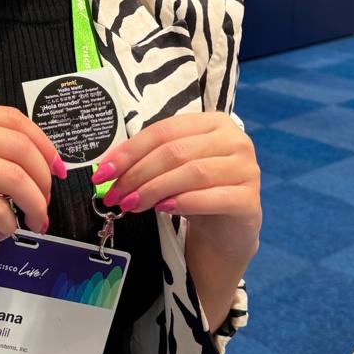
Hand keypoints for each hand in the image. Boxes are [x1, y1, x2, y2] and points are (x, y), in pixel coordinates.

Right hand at [0, 106, 66, 284]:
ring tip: (32, 221)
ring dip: (33, 205)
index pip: (11, 118)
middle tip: (45, 203)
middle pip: (17, 146)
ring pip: (13, 177)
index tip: (57, 169)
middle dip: (42, 179)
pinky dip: (8, 224)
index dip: (43, 143)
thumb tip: (45, 160)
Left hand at [91, 113, 260, 246]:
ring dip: (154, 189)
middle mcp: (235, 140)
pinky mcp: (251, 200)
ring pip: (192, 173)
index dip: (130, 151)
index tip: (103, 172)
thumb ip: (146, 161)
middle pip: (176, 151)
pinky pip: (214, 197)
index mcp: (213, 123)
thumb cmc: (196, 193)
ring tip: (131, 205)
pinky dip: (185, 202)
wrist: (226, 230)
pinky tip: (163, 209)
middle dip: (137, 174)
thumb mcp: (170, 170)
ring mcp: (247, 168)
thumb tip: (106, 167)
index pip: (164, 131)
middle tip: (114, 195)